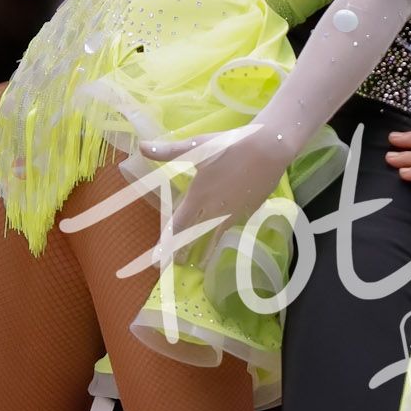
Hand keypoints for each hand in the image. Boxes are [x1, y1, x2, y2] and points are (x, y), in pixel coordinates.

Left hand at [135, 125, 293, 257]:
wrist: (269, 148)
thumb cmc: (231, 146)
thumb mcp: (197, 146)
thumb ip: (168, 151)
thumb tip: (141, 147)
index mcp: (199, 196)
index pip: (179, 226)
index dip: (168, 243)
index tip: (160, 259)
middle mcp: (215, 209)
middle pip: (195, 236)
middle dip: (183, 251)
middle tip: (175, 265)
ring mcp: (235, 211)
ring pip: (216, 236)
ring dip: (207, 250)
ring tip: (201, 265)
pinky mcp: (250, 209)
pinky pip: (234, 226)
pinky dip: (226, 235)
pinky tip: (225, 236)